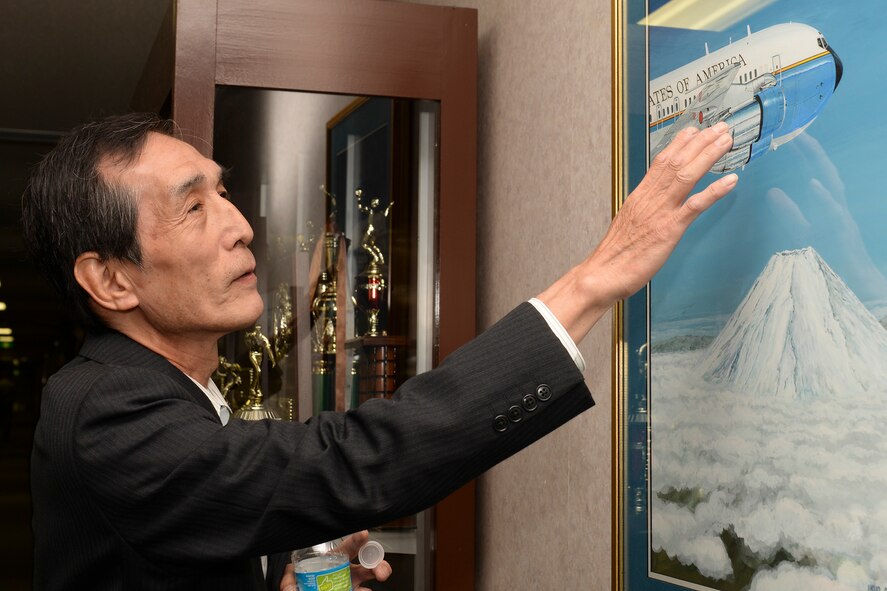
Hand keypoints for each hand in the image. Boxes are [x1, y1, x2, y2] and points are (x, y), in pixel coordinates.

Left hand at [280, 530, 391, 590]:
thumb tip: (289, 580)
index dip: (357, 539)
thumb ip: (289, 580)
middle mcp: (347, 572)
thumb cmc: (303, 586)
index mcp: (334, 560)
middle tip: (381, 570)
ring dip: (379, 575)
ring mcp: (352, 585)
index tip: (363, 534)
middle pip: (368, 563)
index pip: (349, 546)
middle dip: (378, 563)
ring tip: (380, 577)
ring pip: (370, 577)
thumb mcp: (292, 581)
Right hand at [538, 122, 737, 342]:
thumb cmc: (614, 255)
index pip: (661, 162)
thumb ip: (642, 210)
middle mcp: (650, 198)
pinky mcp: (669, 229)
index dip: (679, 144)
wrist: (603, 273)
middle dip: (700, 142)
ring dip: (709, 155)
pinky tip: (731, 180)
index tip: (694, 131)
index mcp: (639, 196)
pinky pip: (695, 206)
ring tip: (726, 140)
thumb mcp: (627, 223)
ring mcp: (660, 212)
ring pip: (687, 175)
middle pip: (677, 162)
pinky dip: (714, 191)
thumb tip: (652, 206)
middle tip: (720, 127)